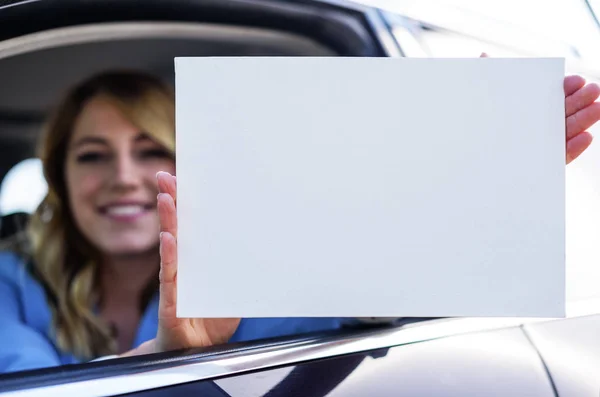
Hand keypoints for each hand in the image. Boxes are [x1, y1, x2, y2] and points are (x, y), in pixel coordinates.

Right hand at [153, 171, 239, 351]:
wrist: (198, 353)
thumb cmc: (212, 320)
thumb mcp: (233, 291)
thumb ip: (241, 271)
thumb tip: (267, 249)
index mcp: (196, 261)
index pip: (191, 226)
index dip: (187, 203)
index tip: (185, 179)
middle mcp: (183, 266)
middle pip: (177, 227)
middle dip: (172, 201)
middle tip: (165, 176)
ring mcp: (175, 281)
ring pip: (171, 246)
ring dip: (169, 221)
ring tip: (166, 198)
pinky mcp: (171, 299)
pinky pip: (169, 275)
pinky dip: (169, 255)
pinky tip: (169, 238)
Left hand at [480, 52, 599, 163]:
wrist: (458, 161)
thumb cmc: (469, 126)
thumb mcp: (476, 100)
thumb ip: (483, 80)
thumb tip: (483, 55)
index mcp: (524, 107)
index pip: (548, 94)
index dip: (564, 87)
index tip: (576, 80)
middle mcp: (533, 125)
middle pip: (561, 111)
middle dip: (579, 100)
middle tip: (593, 90)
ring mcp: (538, 145)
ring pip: (564, 132)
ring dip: (583, 120)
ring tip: (598, 109)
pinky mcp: (539, 165)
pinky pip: (558, 158)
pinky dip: (572, 148)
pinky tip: (586, 137)